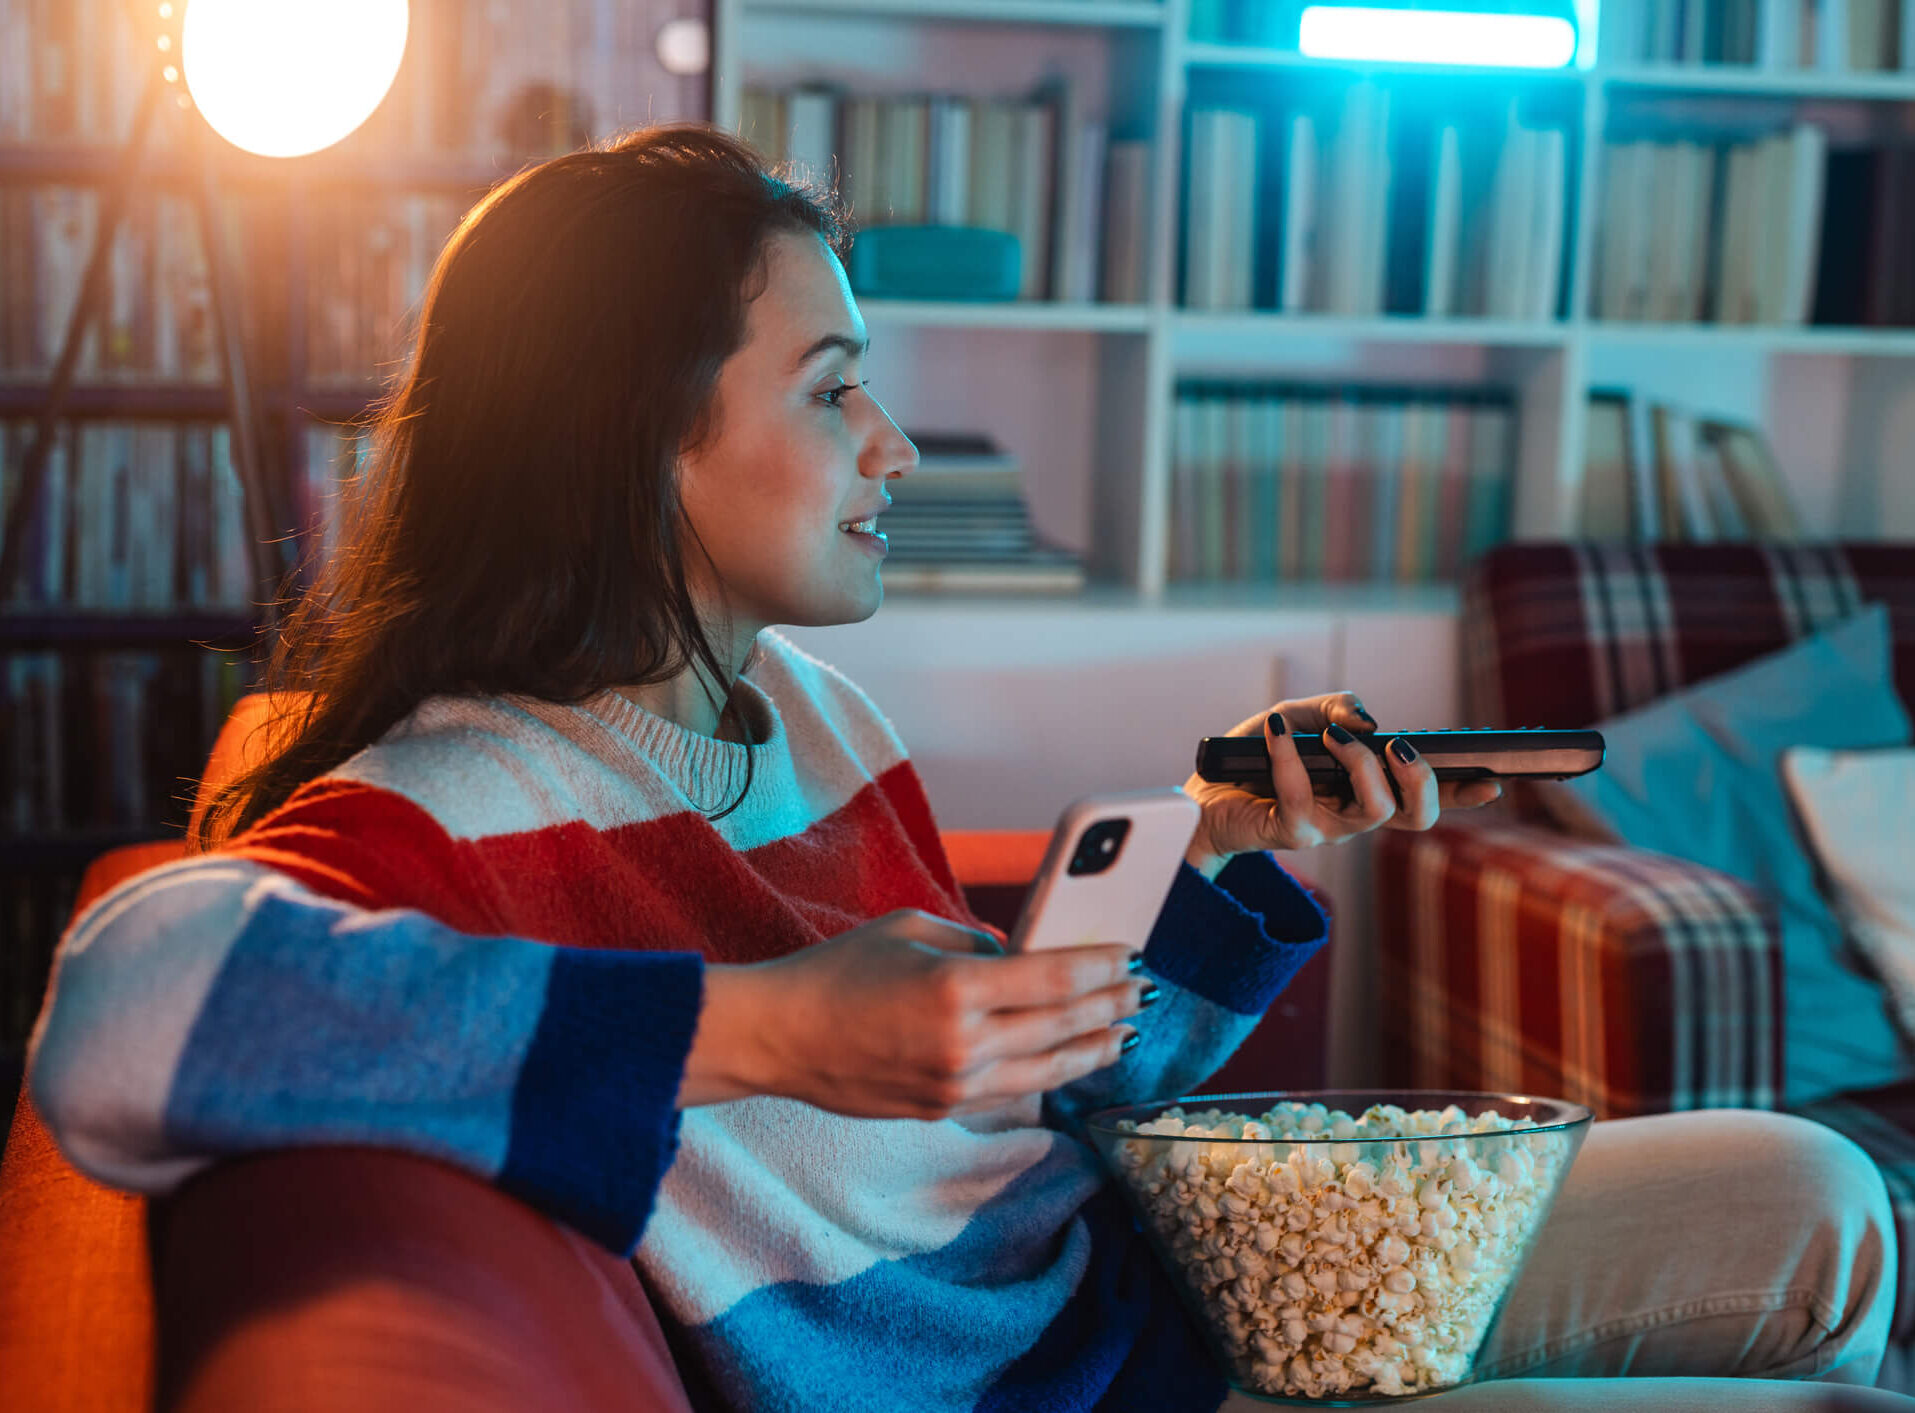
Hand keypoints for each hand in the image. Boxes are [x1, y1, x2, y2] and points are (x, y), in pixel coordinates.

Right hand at [681, 910, 1149, 1118]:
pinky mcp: (942, 1109)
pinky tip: (1067, 1061)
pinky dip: (1048, 1074)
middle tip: (1142, 993)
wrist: (780, 1037)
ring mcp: (954, 1083)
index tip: (1132, 956)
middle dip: (1109, 1006)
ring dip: (1091, 1049)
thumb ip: (975, 942)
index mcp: (956, 986)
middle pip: (1061, 1025)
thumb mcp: (911, 930)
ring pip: (1046, 1070)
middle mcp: (963, 1041)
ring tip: (1122, 1034)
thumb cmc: (838, 971)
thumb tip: (1023, 955)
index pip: (1053, 976)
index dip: (1101, 966)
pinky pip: (1010, 1090)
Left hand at [1181, 691, 1503, 861]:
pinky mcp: (1290, 833)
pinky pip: (1300, 796)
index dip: (1463, 793)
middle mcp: (1354, 815)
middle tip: (1400, 748)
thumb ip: (1338, 708)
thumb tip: (1369, 723)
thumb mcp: (1299, 716)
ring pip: (1374, 811)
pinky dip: (1289, 755)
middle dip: (1422, 782)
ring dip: (1362, 765)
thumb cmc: (1255, 755)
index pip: (1426, 797)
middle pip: (1416, 817)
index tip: (1493, 779)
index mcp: (1366, 789)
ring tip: (1335, 735)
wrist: (1202, 790)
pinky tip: (1274, 729)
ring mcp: (1327, 829)